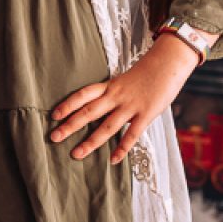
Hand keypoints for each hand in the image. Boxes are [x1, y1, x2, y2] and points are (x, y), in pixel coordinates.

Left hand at [48, 35, 203, 164]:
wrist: (170, 61)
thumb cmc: (147, 72)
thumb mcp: (124, 80)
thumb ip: (113, 93)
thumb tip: (101, 106)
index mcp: (110, 86)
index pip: (83, 94)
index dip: (68, 104)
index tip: (54, 115)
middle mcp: (116, 96)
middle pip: (88, 112)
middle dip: (70, 125)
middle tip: (53, 137)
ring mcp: (131, 105)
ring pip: (107, 126)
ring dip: (90, 141)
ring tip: (76, 154)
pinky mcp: (146, 114)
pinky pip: (132, 134)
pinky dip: (122, 148)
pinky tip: (113, 160)